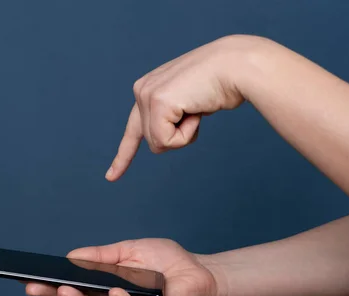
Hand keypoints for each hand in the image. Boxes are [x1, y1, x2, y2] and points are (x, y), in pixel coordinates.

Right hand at [24, 239, 222, 295]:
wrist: (196, 268)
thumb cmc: (163, 259)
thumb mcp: (128, 249)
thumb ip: (102, 255)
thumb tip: (71, 256)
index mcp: (107, 283)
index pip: (76, 286)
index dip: (53, 284)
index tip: (30, 278)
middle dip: (56, 295)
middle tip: (34, 288)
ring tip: (63, 290)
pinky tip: (113, 291)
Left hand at [105, 34, 266, 180]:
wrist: (236, 66)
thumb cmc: (221, 84)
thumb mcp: (189, 103)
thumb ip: (172, 117)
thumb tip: (163, 138)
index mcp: (148, 88)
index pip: (133, 129)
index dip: (124, 155)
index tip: (111, 177)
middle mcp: (142, 89)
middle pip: (152, 141)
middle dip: (178, 136)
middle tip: (196, 111)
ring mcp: (147, 94)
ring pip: (158, 143)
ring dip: (185, 133)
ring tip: (198, 107)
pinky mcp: (157, 102)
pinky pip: (167, 140)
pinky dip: (187, 133)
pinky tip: (196, 110)